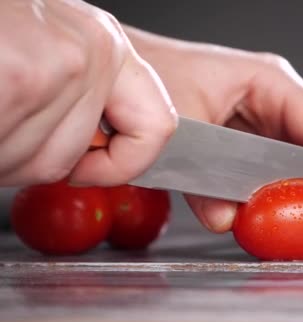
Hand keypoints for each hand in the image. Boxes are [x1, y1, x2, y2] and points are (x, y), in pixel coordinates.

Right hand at [0, 0, 176, 186]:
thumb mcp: (41, 52)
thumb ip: (76, 97)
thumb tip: (101, 149)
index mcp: (104, 43)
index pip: (158, 125)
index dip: (127, 162)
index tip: (93, 168)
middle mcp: (93, 49)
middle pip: (75, 155)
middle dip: (24, 153)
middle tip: (1, 110)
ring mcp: (58, 64)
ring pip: (40, 164)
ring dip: (2, 150)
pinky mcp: (19, 77)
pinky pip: (12, 153)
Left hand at [125, 26, 302, 232]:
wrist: (125, 73)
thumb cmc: (152, 75)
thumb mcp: (180, 127)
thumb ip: (201, 182)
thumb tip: (226, 218)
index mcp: (268, 79)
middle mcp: (273, 97)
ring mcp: (262, 118)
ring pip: (296, 159)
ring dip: (295, 188)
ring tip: (295, 216)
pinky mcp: (247, 140)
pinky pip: (272, 167)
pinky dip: (272, 189)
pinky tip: (268, 208)